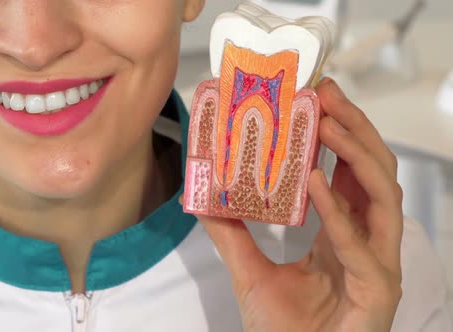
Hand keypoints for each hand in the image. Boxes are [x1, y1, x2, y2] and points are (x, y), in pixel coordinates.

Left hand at [188, 78, 403, 331]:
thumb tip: (205, 194)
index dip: (340, 132)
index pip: (352, 172)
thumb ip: (230, 232)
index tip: (316, 98)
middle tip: (327, 94)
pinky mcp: (378, 289)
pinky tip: (313, 180)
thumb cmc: (285, 330)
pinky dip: (338, 209)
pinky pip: (361, 243)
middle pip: (375, 170)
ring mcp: (378, 263)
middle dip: (355, 128)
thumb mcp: (249, 270)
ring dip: (356, 154)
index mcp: (344, 232)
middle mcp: (367, 241)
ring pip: (384, 194)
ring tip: (325, 124)